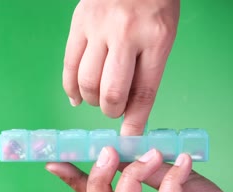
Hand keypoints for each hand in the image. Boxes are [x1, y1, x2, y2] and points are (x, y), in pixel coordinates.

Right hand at [46, 148, 232, 191]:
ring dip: (132, 175)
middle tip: (108, 149)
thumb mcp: (170, 187)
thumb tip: (122, 150)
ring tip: (152, 154)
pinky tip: (185, 162)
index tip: (55, 162)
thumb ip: (145, 174)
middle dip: (98, 179)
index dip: (73, 186)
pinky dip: (172, 179)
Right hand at [63, 0, 179, 134]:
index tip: (130, 138)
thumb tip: (131, 106)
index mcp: (156, 38)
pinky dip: (71, 87)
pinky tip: (77, 96)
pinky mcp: (78, 24)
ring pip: (87, 82)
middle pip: (111, 92)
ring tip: (98, 98)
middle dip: (112, 111)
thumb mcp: (164, 32)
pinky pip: (69, 64)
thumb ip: (147, 67)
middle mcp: (126, 35)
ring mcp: (98, 29)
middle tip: (114, 111)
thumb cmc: (155, 1)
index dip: (135, 122)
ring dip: (92, 100)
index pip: (144, 92)